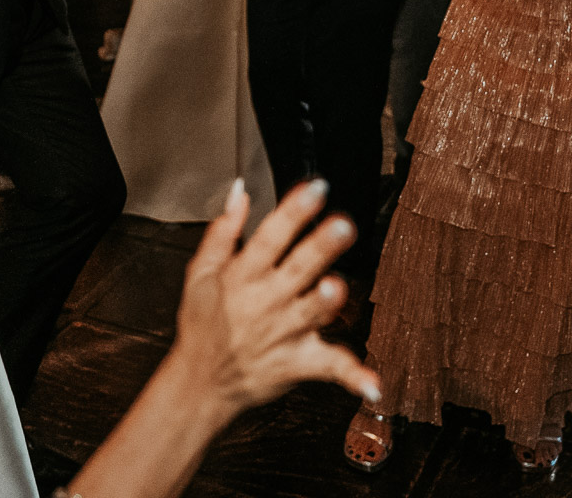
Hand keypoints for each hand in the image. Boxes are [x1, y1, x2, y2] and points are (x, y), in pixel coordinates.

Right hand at [166, 178, 381, 421]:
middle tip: (342, 226)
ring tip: (338, 288)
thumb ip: (221, 231)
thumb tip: (239, 192)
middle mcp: (266, 302)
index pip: (270, 236)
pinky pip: (330, 368)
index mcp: (243, 276)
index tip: (315, 188)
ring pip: (311, 314)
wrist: (201, 382)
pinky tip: (372, 383)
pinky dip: (353, 376)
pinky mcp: (298, 363)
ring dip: (326, 302)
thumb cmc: (202, 325)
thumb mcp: (199, 273)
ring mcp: (284, 334)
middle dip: (320, 247)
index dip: (293, 211)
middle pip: (298, 269)